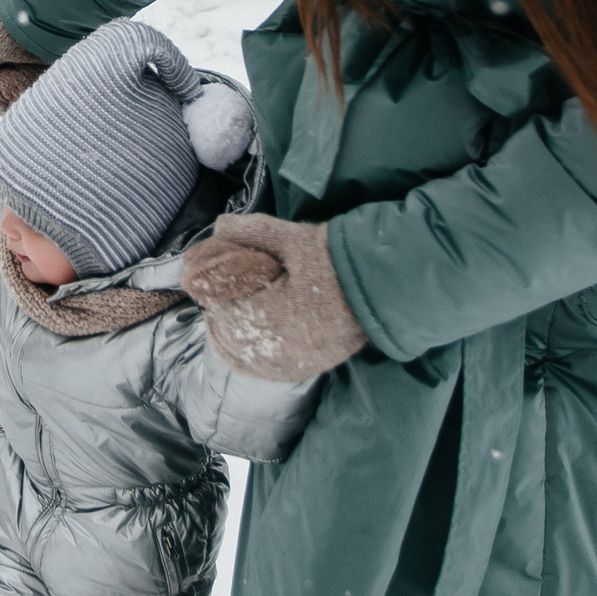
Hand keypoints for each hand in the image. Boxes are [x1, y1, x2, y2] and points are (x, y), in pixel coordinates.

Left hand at [182, 213, 366, 382]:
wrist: (385, 287)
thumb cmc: (336, 260)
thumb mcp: (292, 238)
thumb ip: (252, 232)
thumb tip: (219, 226)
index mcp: (265, 318)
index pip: (218, 308)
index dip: (211, 290)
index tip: (210, 278)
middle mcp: (275, 351)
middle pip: (227, 336)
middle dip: (222, 313)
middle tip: (223, 294)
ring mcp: (291, 365)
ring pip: (244, 356)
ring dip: (235, 336)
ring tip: (235, 314)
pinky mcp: (306, 369)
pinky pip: (266, 368)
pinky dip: (254, 355)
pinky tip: (255, 336)